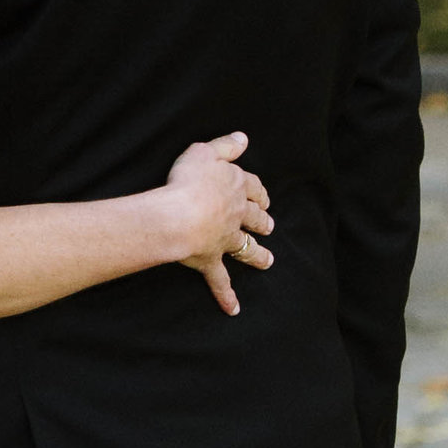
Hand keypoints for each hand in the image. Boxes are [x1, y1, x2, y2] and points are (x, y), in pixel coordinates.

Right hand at [156, 130, 273, 318]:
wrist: (180, 216)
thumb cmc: (188, 181)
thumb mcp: (205, 152)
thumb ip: (225, 146)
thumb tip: (243, 138)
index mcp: (236, 187)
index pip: (252, 187)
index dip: (258, 191)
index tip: (262, 195)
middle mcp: (236, 214)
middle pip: (254, 218)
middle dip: (262, 222)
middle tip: (268, 226)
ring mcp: (225, 239)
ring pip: (246, 248)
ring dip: (257, 255)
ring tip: (268, 261)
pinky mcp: (210, 260)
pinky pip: (220, 280)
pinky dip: (226, 295)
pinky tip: (233, 309)